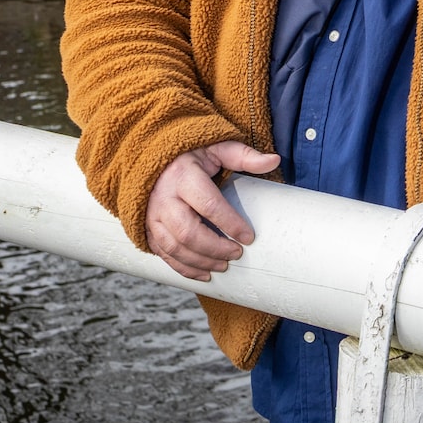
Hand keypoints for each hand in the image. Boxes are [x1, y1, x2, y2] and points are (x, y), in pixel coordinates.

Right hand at [144, 140, 280, 281]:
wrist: (153, 160)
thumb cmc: (192, 155)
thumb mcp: (217, 149)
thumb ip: (244, 156)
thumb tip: (274, 160)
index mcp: (183, 176)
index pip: (208, 204)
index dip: (230, 223)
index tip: (249, 237)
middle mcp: (164, 197)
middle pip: (188, 232)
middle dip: (216, 248)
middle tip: (237, 254)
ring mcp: (153, 215)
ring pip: (175, 247)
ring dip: (201, 262)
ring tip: (224, 265)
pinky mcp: (148, 229)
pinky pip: (164, 254)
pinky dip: (185, 268)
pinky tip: (204, 273)